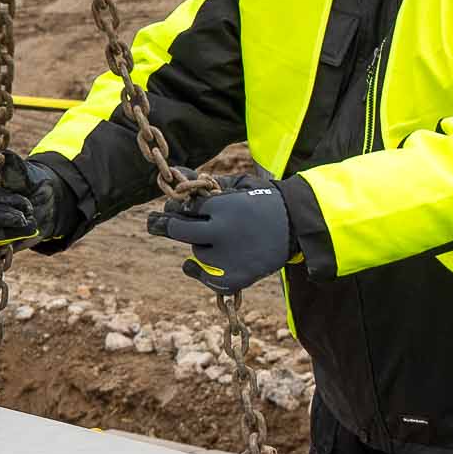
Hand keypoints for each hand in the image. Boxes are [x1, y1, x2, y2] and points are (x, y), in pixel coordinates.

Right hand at [0, 152, 81, 258]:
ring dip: (9, 234)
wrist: (43, 204)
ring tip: (29, 225)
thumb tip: (2, 155)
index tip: (23, 201)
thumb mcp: (25, 171)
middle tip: (27, 215)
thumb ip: (12, 164)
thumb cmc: (30, 184)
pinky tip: (7, 250)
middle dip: (3, 218)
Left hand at [147, 176, 297, 289]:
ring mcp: (227, 260)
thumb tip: (175, 174)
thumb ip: (204, 183)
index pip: (185, 207)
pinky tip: (198, 263)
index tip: (176, 206)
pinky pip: (203, 276)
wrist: (297, 227)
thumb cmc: (264, 202)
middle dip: (165, 225)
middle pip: (177, 231)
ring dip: (200, 246)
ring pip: (196, 253)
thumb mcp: (236, 186)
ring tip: (218, 240)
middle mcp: (222, 234)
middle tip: (154, 222)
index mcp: (224, 208)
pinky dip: (198, 270)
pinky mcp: (233, 280)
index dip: (179, 205)